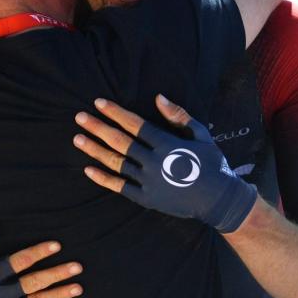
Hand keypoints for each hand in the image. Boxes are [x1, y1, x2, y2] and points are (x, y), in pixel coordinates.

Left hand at [73, 94, 256, 232]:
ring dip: (95, 150)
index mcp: (167, 144)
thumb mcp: (200, 135)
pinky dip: (103, 178)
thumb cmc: (212, 163)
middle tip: (80, 117)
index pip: (135, 124)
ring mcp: (149, 182)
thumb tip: (158, 97)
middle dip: (98, 128)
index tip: (99, 103)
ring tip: (77, 138)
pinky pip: (120, 187)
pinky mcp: (146, 199)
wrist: (220, 200)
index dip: (115, 113)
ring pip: (116, 163)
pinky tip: (88, 169)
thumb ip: (178, 116)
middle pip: (120, 141)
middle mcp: (154, 162)